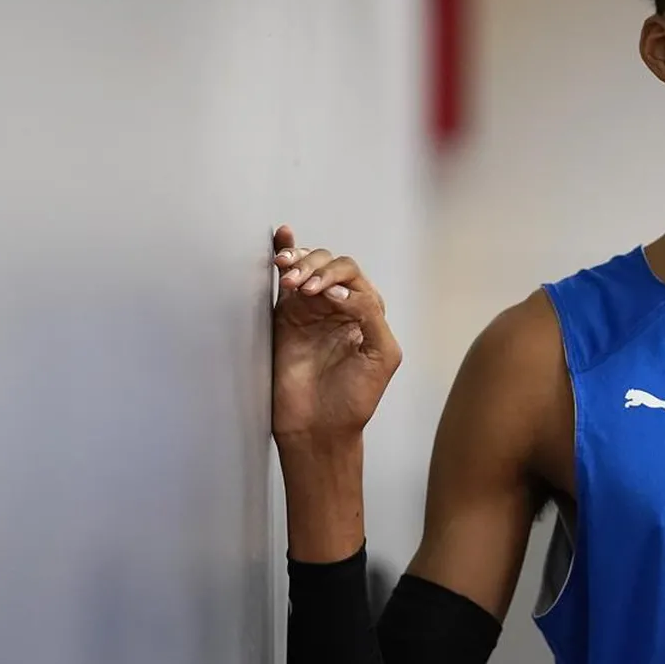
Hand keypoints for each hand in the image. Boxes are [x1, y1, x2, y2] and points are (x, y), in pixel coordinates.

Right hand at [271, 225, 401, 443]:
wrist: (318, 426)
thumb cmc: (354, 398)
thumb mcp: (381, 355)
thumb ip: (370, 316)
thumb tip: (340, 291)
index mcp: (368, 312)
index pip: (354, 278)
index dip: (340, 279)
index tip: (328, 298)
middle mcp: (341, 306)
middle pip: (331, 266)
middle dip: (317, 268)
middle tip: (305, 287)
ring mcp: (312, 309)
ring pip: (308, 268)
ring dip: (299, 263)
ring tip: (289, 274)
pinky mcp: (287, 317)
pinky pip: (286, 280)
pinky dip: (285, 254)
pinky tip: (283, 237)